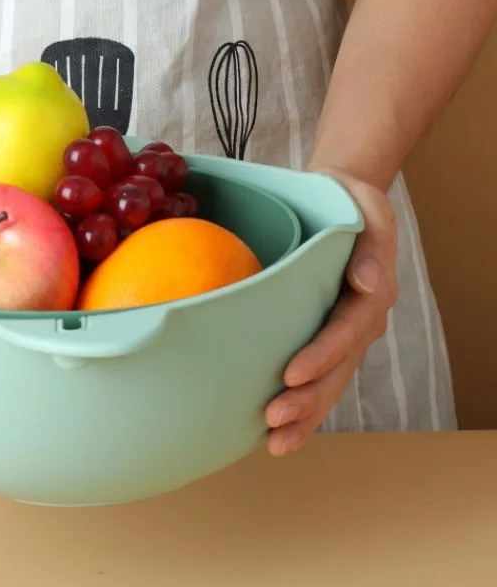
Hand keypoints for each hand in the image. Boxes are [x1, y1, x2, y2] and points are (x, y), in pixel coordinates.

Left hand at [264, 167, 397, 455]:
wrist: (344, 202)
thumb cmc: (350, 203)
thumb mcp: (367, 210)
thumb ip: (371, 246)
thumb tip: (366, 280)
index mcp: (370, 295)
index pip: (346, 332)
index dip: (322, 356)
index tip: (291, 375)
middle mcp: (361, 322)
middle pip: (337, 370)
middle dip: (308, 400)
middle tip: (273, 420)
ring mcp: (345, 335)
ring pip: (329, 384)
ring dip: (305, 415)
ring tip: (276, 443)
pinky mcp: (327, 338)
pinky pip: (319, 377)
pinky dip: (304, 407)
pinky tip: (279, 433)